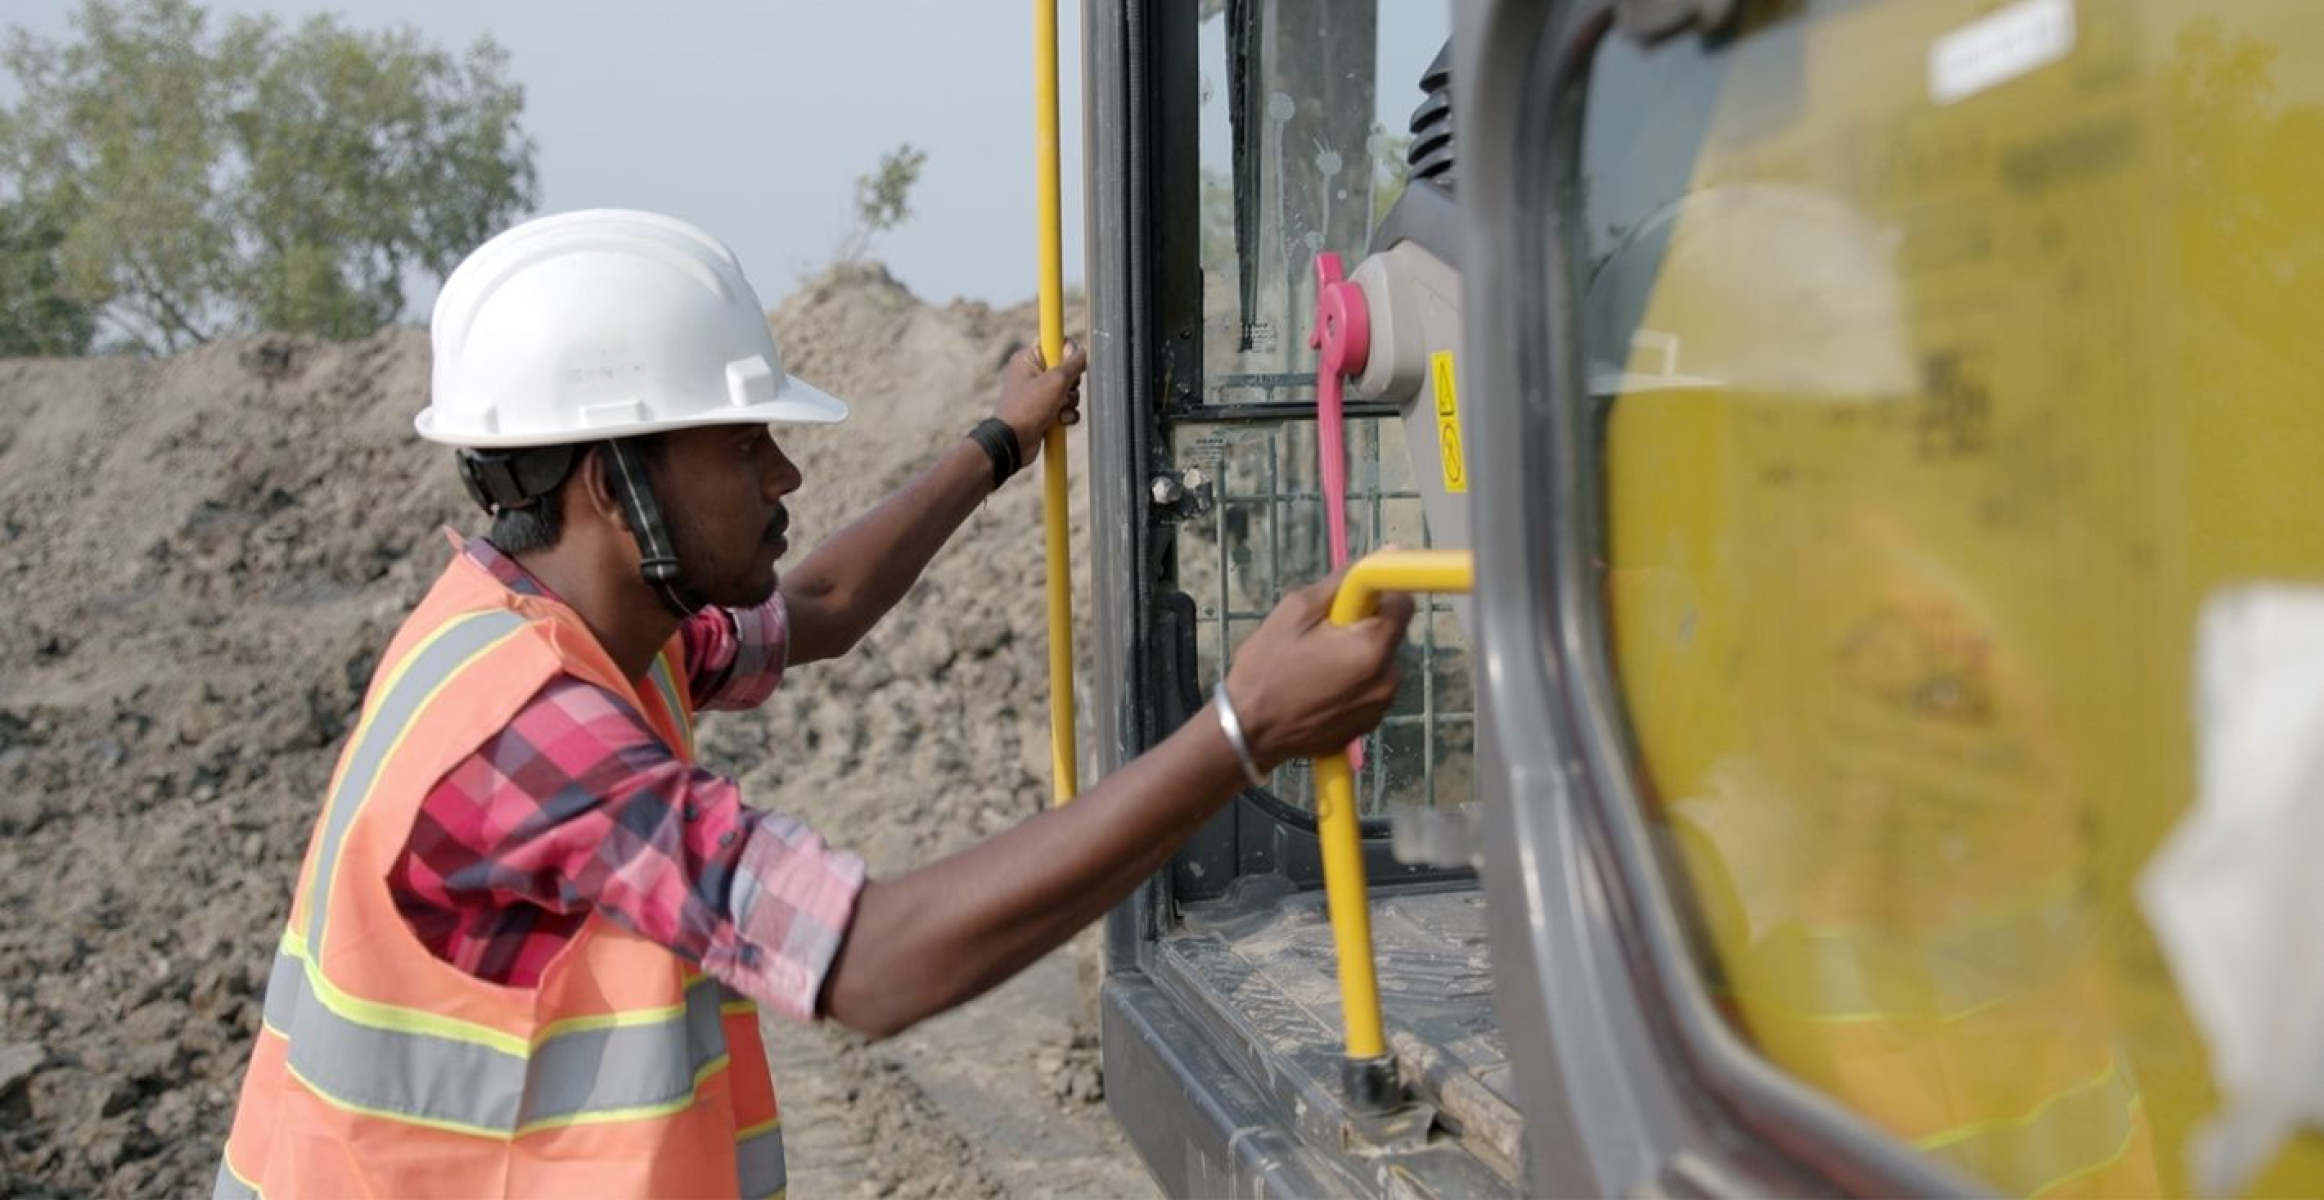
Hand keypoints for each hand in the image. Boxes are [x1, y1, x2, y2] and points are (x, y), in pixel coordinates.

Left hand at [996, 339, 1087, 462]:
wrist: (1013, 442)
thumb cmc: (1029, 408)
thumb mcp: (1056, 381)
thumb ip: (1073, 363)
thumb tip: (1084, 352)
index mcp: (1028, 358)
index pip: (1056, 343)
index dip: (1067, 354)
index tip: (1067, 367)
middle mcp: (1032, 373)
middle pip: (1067, 369)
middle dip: (1072, 384)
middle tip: (1064, 392)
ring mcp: (1038, 394)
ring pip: (1069, 390)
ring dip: (1071, 402)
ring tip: (1060, 410)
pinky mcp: (1044, 411)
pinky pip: (1065, 408)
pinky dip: (1067, 415)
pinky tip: (1060, 421)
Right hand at [1222, 570, 1413, 769]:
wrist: (1248, 732)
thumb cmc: (1267, 666)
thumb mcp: (1296, 610)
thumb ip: (1344, 582)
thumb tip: (1387, 554)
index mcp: (1372, 648)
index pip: (1404, 603)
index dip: (1378, 596)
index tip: (1350, 602)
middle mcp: (1388, 680)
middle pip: (1389, 635)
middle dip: (1361, 629)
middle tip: (1320, 636)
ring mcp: (1380, 707)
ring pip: (1379, 664)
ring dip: (1356, 657)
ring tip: (1314, 666)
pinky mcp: (1368, 726)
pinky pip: (1369, 691)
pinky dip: (1352, 684)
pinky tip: (1318, 689)